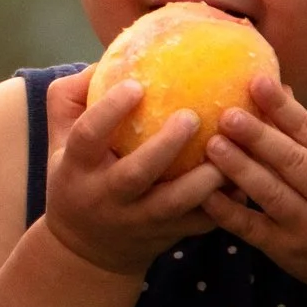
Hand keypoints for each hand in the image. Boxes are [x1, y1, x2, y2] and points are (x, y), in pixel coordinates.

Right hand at [40, 66, 225, 277]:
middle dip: (165, 146)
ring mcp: (139, 220)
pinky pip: (201, 221)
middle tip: (193, 115)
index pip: (88, 137)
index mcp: (77, 167)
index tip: (137, 85)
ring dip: (203, 180)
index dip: (110, 111)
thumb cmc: (78, 176)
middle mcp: (106, 197)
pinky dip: (226, 202)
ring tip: (230, 149)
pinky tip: (246, 176)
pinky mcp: (167, 236)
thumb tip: (108, 58)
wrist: (87, 249)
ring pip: (174, 204)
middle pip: (135, 174)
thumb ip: (73, 98)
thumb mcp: (60, 139)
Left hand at [201, 73, 306, 291]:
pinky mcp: (286, 251)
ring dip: (240, 168)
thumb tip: (279, 90)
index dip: (284, 108)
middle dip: (258, 137)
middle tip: (227, 114)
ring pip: (271, 194)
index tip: (257, 82)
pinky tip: (205, 193)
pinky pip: (253, 229)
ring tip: (213, 145)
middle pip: (292, 162)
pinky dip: (228, 211)